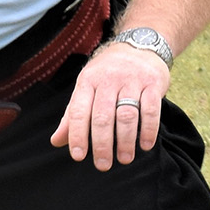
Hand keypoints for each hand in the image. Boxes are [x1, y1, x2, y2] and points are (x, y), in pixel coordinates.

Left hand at [51, 41, 170, 169]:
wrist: (139, 45)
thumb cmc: (108, 73)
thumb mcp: (86, 87)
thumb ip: (72, 116)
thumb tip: (56, 141)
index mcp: (88, 81)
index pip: (79, 111)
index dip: (77, 134)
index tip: (78, 156)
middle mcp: (108, 79)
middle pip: (103, 116)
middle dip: (102, 144)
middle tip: (103, 165)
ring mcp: (132, 80)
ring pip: (126, 114)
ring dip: (125, 140)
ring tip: (124, 159)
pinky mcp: (152, 83)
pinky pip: (151, 109)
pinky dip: (148, 129)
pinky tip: (145, 145)